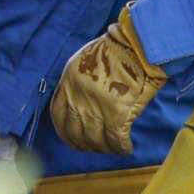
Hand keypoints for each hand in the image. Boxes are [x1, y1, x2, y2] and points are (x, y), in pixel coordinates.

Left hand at [47, 11, 165, 157]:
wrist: (135, 44)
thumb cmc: (115, 48)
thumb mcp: (83, 60)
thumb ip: (78, 82)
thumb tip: (82, 103)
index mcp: (68, 83)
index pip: (58, 115)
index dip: (64, 131)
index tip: (72, 138)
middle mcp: (78, 98)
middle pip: (75, 132)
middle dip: (84, 145)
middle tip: (94, 148)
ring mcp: (97, 108)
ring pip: (95, 140)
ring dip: (104, 148)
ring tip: (112, 149)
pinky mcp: (117, 114)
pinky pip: (116, 139)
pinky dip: (122, 147)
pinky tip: (126, 148)